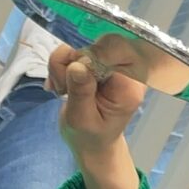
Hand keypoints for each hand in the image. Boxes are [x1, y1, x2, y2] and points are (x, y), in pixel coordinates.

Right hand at [48, 45, 144, 188]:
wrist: (91, 144)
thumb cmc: (90, 137)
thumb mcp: (82, 120)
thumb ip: (81, 92)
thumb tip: (77, 64)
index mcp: (129, 84)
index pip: (119, 49)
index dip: (93, 54)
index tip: (74, 74)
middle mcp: (123, 71)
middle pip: (99, 44)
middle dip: (74, 62)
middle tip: (65, 87)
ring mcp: (107, 66)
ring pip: (81, 47)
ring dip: (63, 67)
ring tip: (63, 91)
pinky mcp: (93, 65)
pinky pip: (71, 53)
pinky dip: (60, 67)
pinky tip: (62, 87)